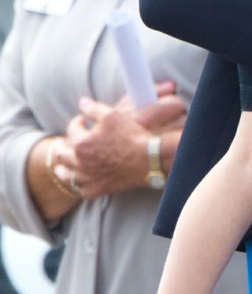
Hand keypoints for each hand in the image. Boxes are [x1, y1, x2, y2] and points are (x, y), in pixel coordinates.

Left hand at [54, 82, 185, 198]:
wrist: (147, 158)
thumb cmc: (130, 136)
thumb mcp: (112, 115)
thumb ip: (93, 108)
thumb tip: (82, 103)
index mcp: (81, 143)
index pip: (71, 129)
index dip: (77, 121)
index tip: (84, 120)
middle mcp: (80, 163)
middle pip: (62, 154)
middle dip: (63, 145)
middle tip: (65, 142)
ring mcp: (87, 178)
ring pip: (66, 175)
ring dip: (63, 167)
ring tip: (62, 164)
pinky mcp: (96, 190)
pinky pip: (80, 190)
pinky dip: (78, 184)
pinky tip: (80, 179)